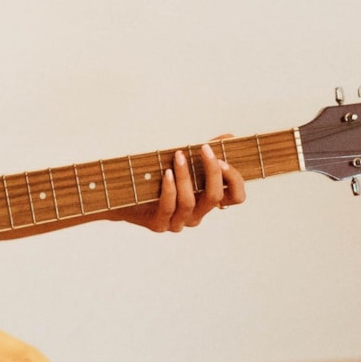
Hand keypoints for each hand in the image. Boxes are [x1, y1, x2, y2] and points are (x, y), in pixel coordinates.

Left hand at [117, 141, 245, 232]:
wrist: (124, 196)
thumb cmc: (158, 177)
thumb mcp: (184, 164)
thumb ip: (207, 153)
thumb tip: (229, 136)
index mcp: (207, 202)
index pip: (236, 198)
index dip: (234, 180)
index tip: (223, 159)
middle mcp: (197, 215)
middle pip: (214, 197)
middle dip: (212, 171)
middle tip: (205, 150)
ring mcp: (178, 222)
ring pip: (190, 202)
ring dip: (185, 176)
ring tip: (178, 156)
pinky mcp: (159, 225)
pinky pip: (169, 207)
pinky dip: (169, 189)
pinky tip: (166, 173)